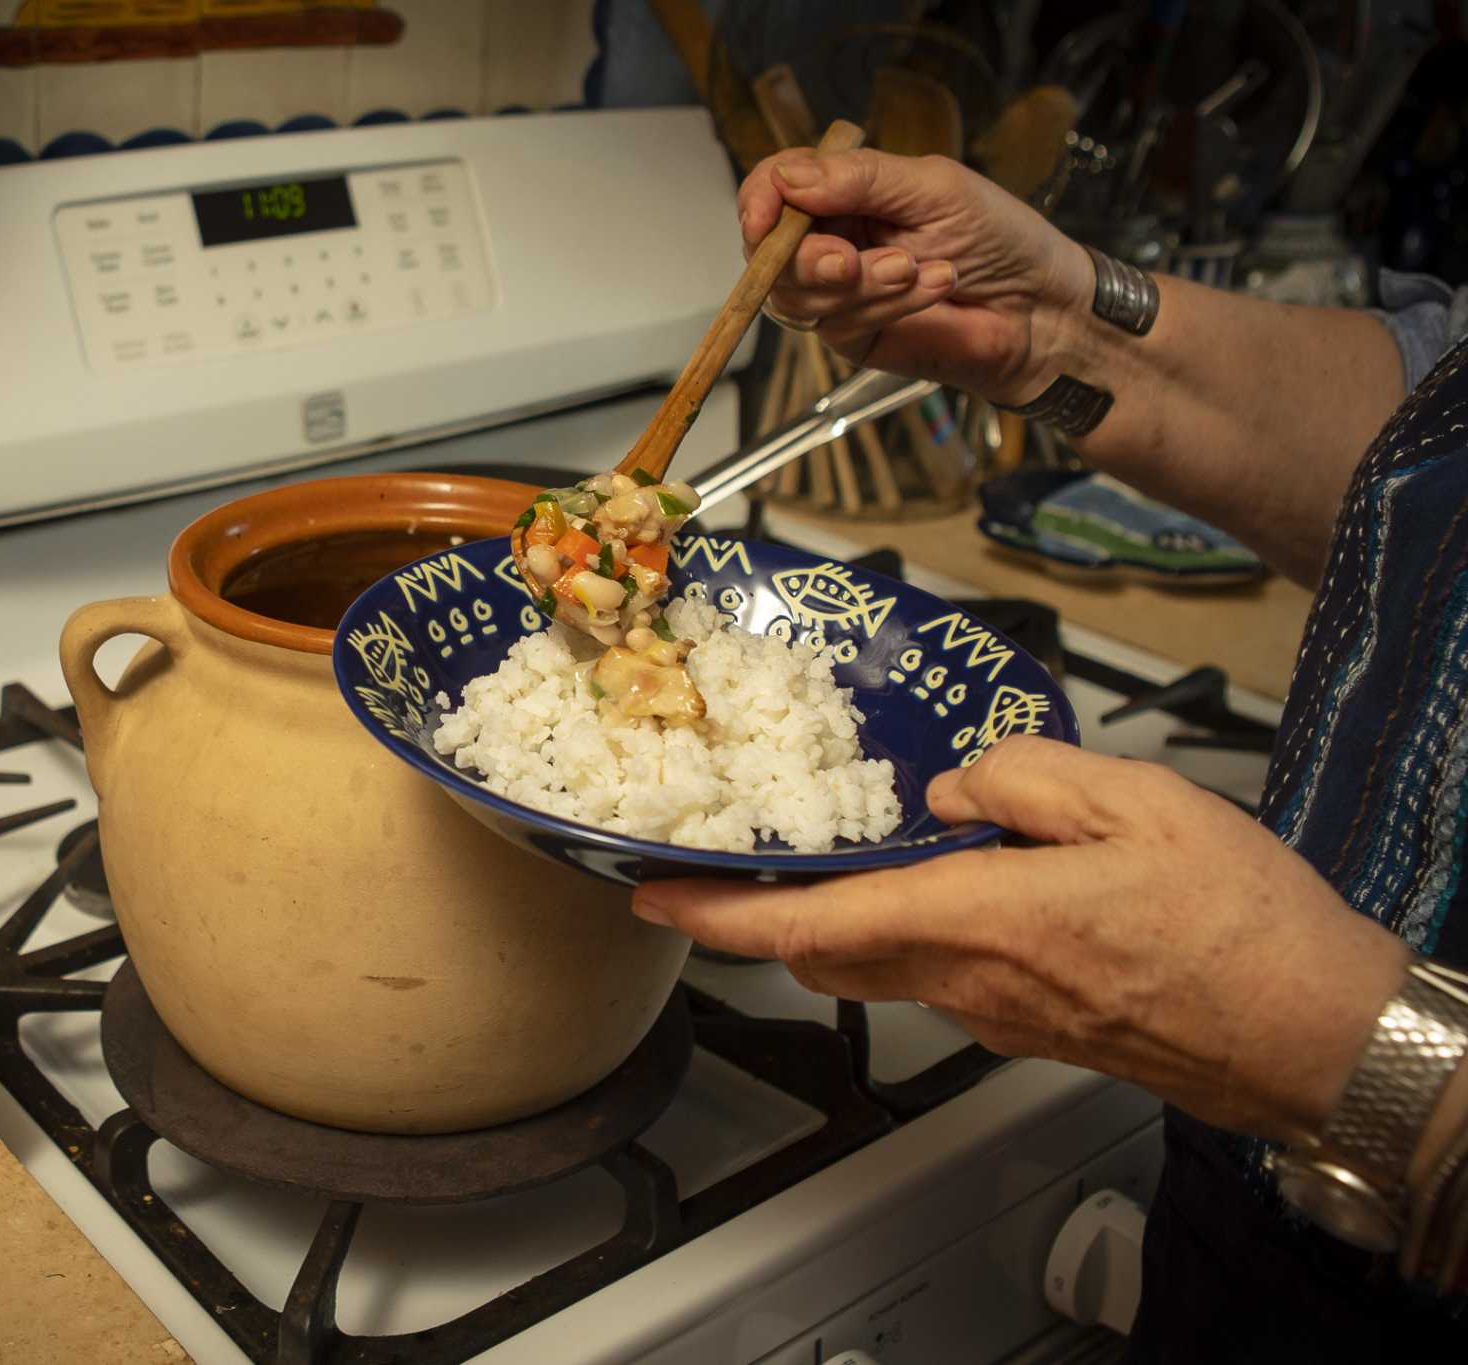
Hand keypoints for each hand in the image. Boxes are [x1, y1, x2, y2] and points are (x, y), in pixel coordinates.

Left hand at [632, 736, 1408, 1142]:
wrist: (1319, 1036)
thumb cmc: (1242, 930)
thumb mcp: (1137, 803)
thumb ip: (1024, 779)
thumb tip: (955, 790)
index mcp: (983, 924)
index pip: (814, 928)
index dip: (721, 916)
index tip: (654, 897)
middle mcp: (973, 985)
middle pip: (833, 952)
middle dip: (770, 914)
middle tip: (728, 861)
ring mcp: (1001, 1017)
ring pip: (887, 963)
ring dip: (849, 917)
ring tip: (842, 852)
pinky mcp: (1034, 1027)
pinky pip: (944, 973)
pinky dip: (917, 929)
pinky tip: (958, 880)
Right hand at [740, 148, 1092, 404]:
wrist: (1040, 307)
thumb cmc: (999, 237)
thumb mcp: (932, 188)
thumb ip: (858, 179)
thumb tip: (787, 177)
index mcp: (845, 192)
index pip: (774, 189)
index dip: (760, 202)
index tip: (765, 220)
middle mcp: (832, 239)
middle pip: (771, 252)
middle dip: (808, 259)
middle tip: (850, 262)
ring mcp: (839, 293)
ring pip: (800, 295)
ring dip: (860, 284)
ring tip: (918, 268)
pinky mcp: (854, 335)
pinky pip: (838, 324)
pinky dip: (885, 304)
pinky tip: (931, 286)